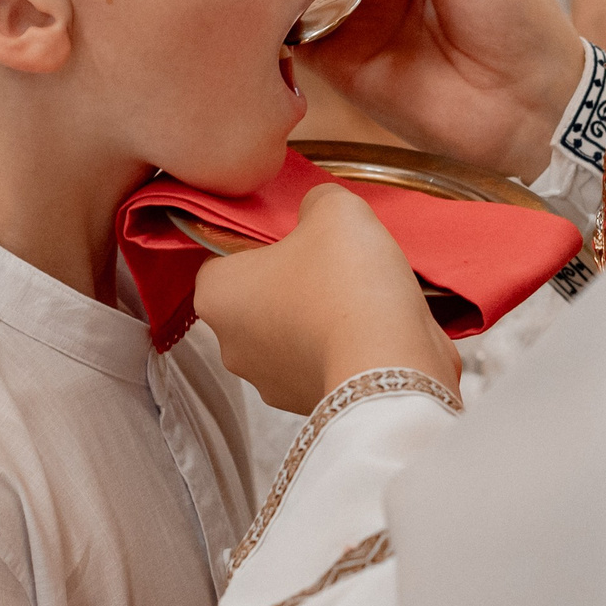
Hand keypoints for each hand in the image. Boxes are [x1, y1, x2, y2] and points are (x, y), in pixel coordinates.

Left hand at [193, 184, 460, 413]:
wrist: (389, 365)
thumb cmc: (346, 283)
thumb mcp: (335, 209)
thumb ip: (315, 200)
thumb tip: (316, 211)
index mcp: (216, 293)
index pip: (224, 255)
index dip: (263, 241)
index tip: (299, 237)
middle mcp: (229, 344)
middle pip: (255, 298)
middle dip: (290, 282)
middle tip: (333, 264)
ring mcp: (266, 382)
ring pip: (286, 334)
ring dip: (313, 318)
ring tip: (359, 299)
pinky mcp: (303, 405)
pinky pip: (316, 363)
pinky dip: (337, 348)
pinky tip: (369, 332)